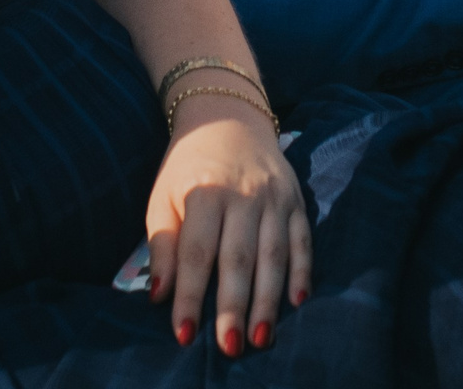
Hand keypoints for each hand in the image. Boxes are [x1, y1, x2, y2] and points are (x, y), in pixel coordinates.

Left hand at [147, 98, 308, 356]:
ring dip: (269, 299)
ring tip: (261, 337)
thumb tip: (158, 296)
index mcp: (205, 191)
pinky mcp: (297, 199)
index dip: (190, 295)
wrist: (228, 116)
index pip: (197, 252)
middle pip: (239, 257)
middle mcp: (244, 194)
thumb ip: (162, 244)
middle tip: (229, 346)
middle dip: (234, 305)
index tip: (184, 334)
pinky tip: (297, 302)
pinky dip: (302, 271)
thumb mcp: (163, 195)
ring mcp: (275, 196)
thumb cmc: (189, 166)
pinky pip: (303, 239)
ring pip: (274, 253)